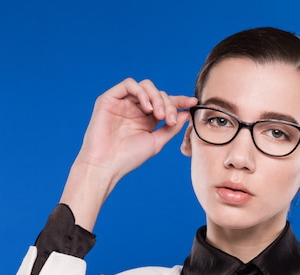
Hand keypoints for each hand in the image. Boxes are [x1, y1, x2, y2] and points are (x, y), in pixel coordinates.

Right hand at [76, 78, 196, 184]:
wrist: (106, 165)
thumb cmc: (129, 157)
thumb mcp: (156, 142)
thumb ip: (171, 127)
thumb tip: (187, 114)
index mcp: (146, 119)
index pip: (165, 103)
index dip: (180, 101)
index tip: (193, 103)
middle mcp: (135, 108)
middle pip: (158, 93)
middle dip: (168, 104)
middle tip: (169, 119)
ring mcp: (122, 102)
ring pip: (145, 86)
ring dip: (156, 97)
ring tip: (158, 115)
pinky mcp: (110, 98)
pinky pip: (129, 84)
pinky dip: (142, 93)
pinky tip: (147, 108)